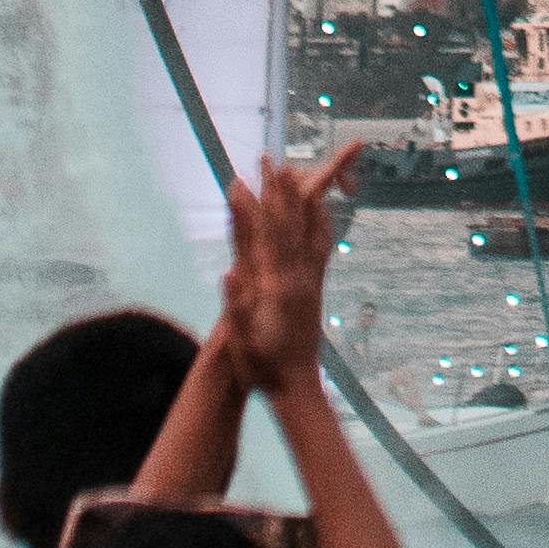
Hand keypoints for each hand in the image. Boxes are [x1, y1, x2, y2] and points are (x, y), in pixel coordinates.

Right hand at [218, 146, 356, 402]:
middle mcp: (298, 278)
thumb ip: (236, 310)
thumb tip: (228, 273)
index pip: (268, 235)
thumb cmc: (263, 369)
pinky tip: (320, 210)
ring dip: (301, 199)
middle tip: (272, 159)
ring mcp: (309, 282)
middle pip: (291, 224)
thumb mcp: (243, 344)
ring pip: (309, 230)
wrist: (297, 388)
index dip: (259, 204)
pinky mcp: (314, 288)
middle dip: (280, 190)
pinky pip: (319, 247)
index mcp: (277, 288)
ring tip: (297, 171)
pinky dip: (318, 223)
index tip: (249, 176)